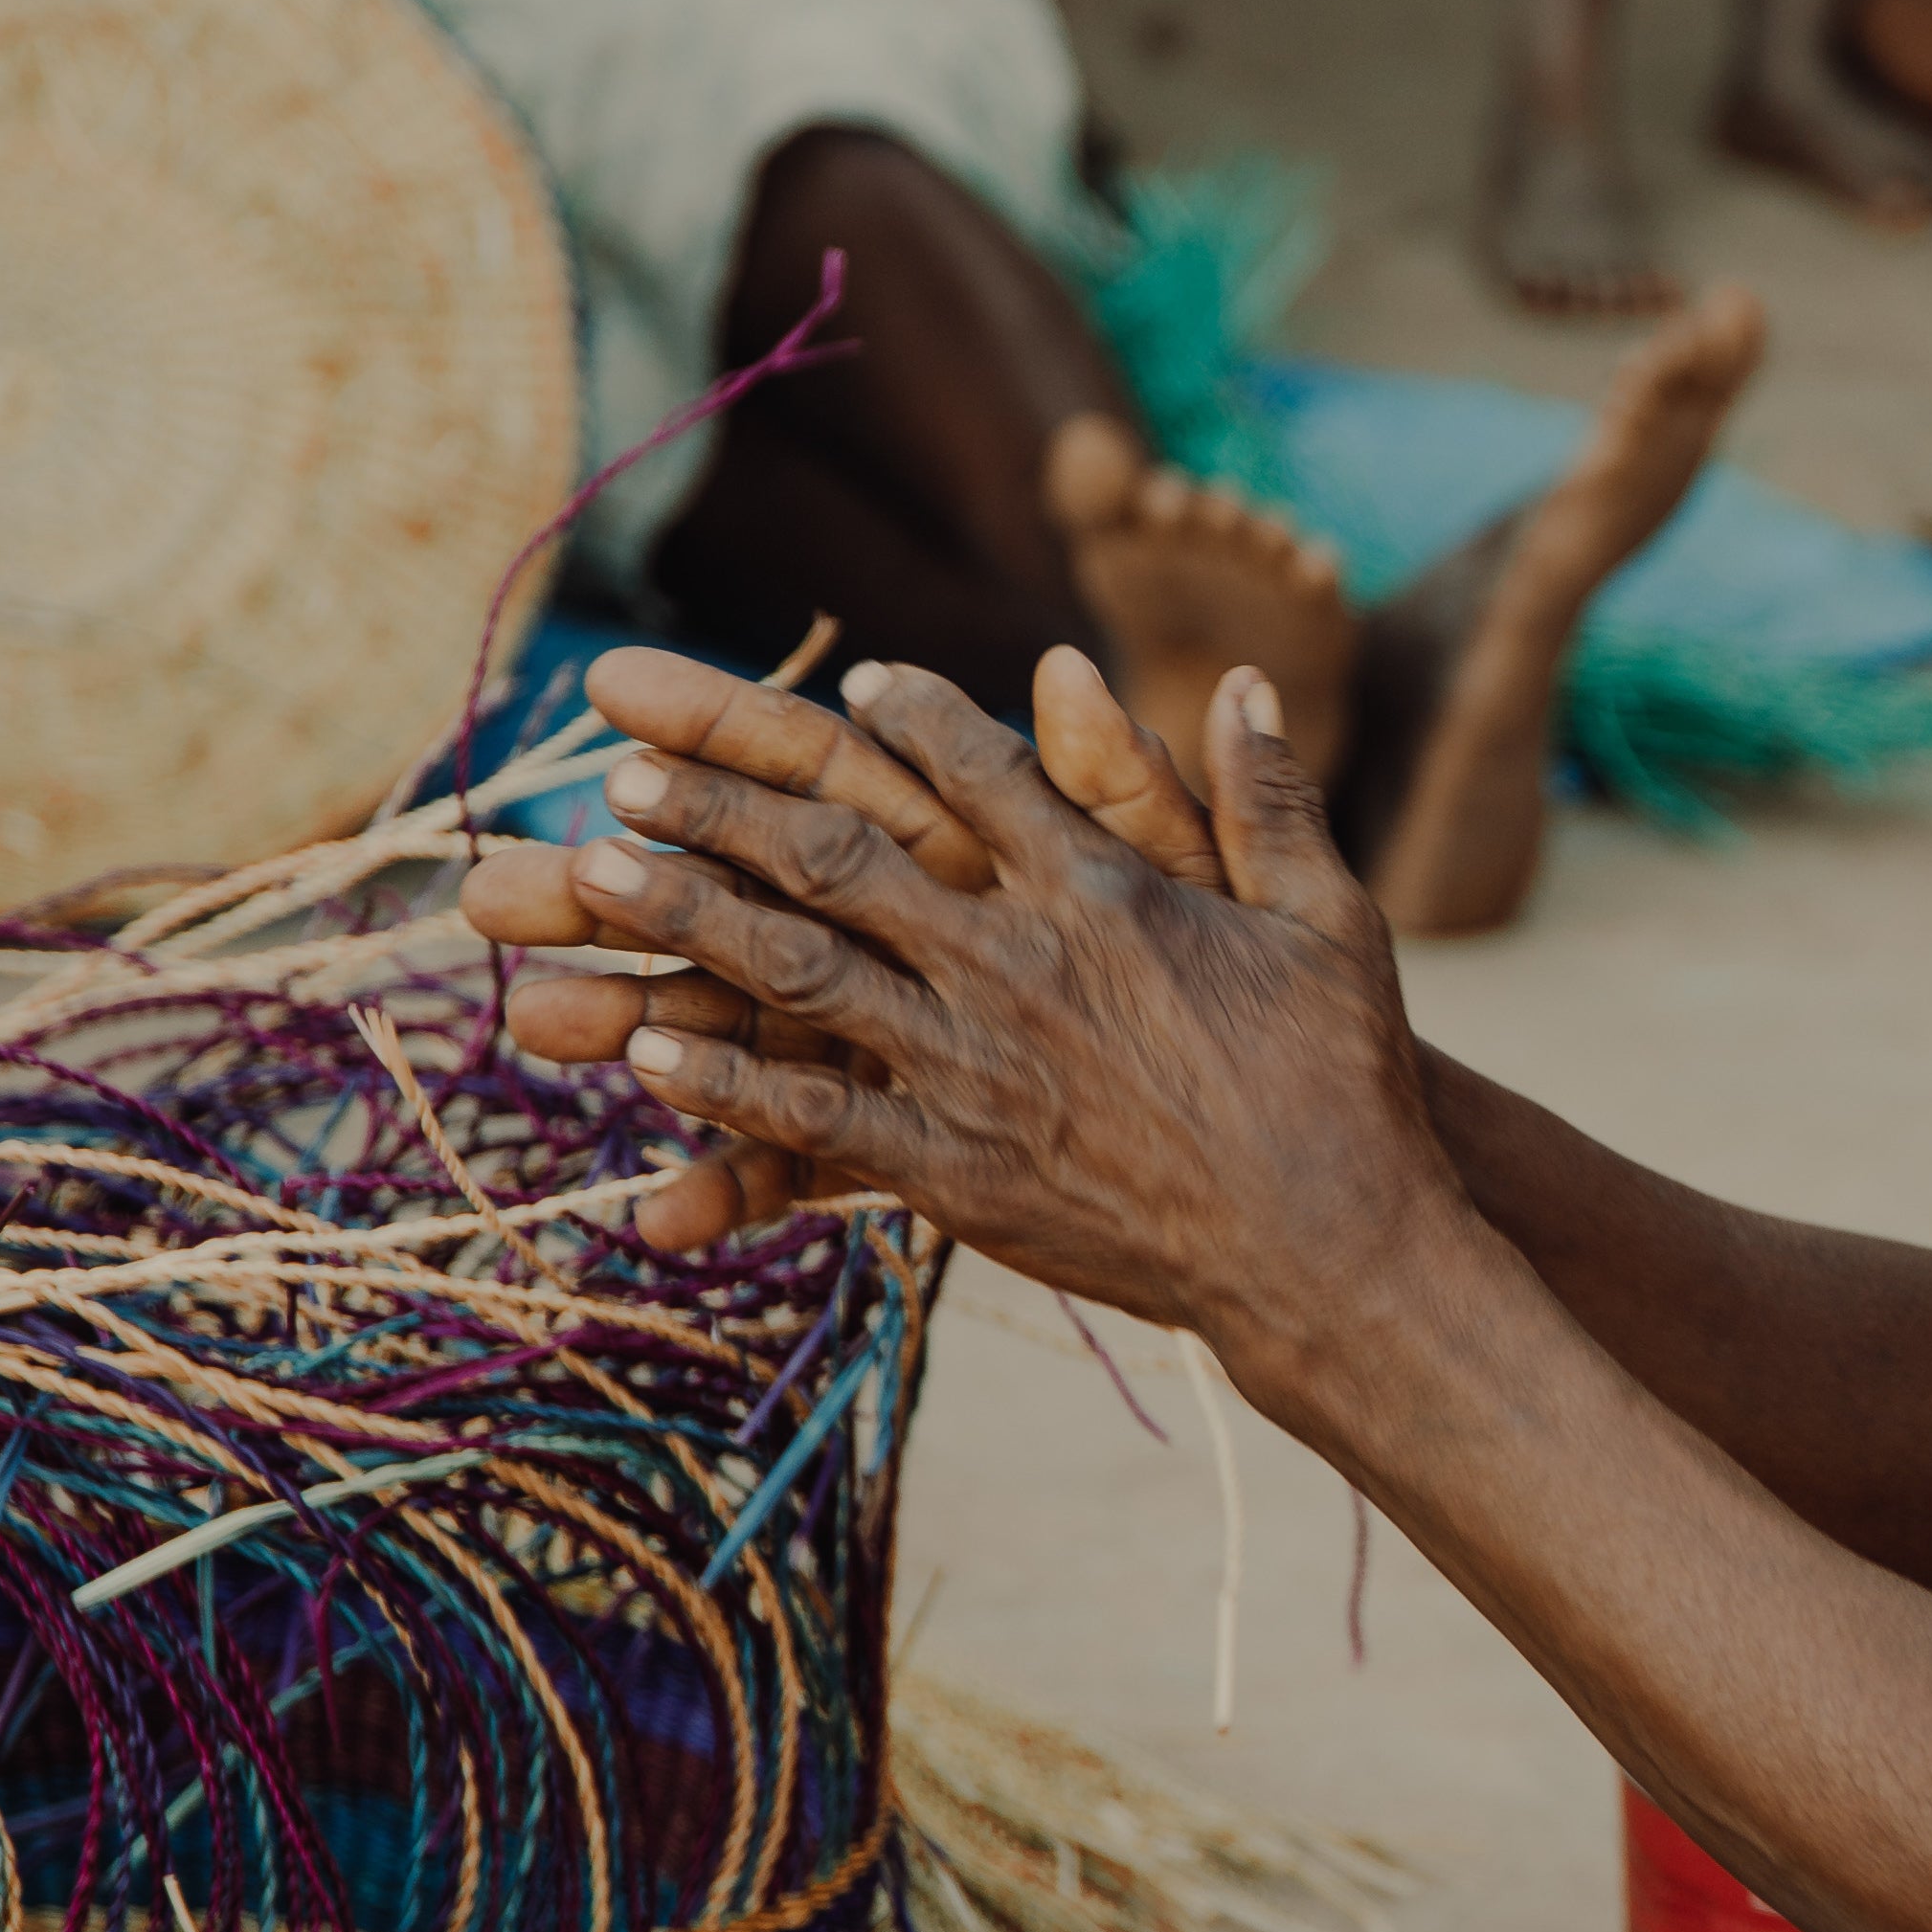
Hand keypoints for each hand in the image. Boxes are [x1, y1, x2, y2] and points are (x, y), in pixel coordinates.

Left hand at [472, 645, 1464, 1427]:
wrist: (1328, 1251)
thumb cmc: (1344, 1085)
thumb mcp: (1328, 921)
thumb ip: (1268, 797)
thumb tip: (1243, 680)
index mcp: (1102, 890)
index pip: (977, 771)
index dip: (907, 721)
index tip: (848, 689)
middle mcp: (1015, 962)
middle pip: (838, 855)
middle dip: (724, 803)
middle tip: (626, 763)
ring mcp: (974, 1066)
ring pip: (795, 969)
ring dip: (682, 918)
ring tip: (587, 874)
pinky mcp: (954, 1169)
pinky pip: (814, 1115)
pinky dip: (724, 1083)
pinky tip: (646, 1057)